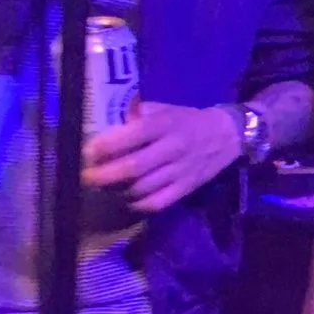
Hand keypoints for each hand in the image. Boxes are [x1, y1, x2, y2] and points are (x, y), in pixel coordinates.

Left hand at [83, 101, 241, 212]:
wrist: (226, 136)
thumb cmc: (187, 121)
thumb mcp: (165, 109)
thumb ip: (139, 114)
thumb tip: (111, 123)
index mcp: (166, 124)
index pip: (133, 134)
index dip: (107, 145)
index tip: (88, 152)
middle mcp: (173, 148)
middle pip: (134, 166)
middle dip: (105, 174)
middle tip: (87, 177)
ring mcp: (180, 171)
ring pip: (142, 187)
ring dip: (117, 190)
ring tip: (104, 187)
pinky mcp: (186, 188)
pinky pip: (157, 202)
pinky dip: (137, 204)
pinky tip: (127, 198)